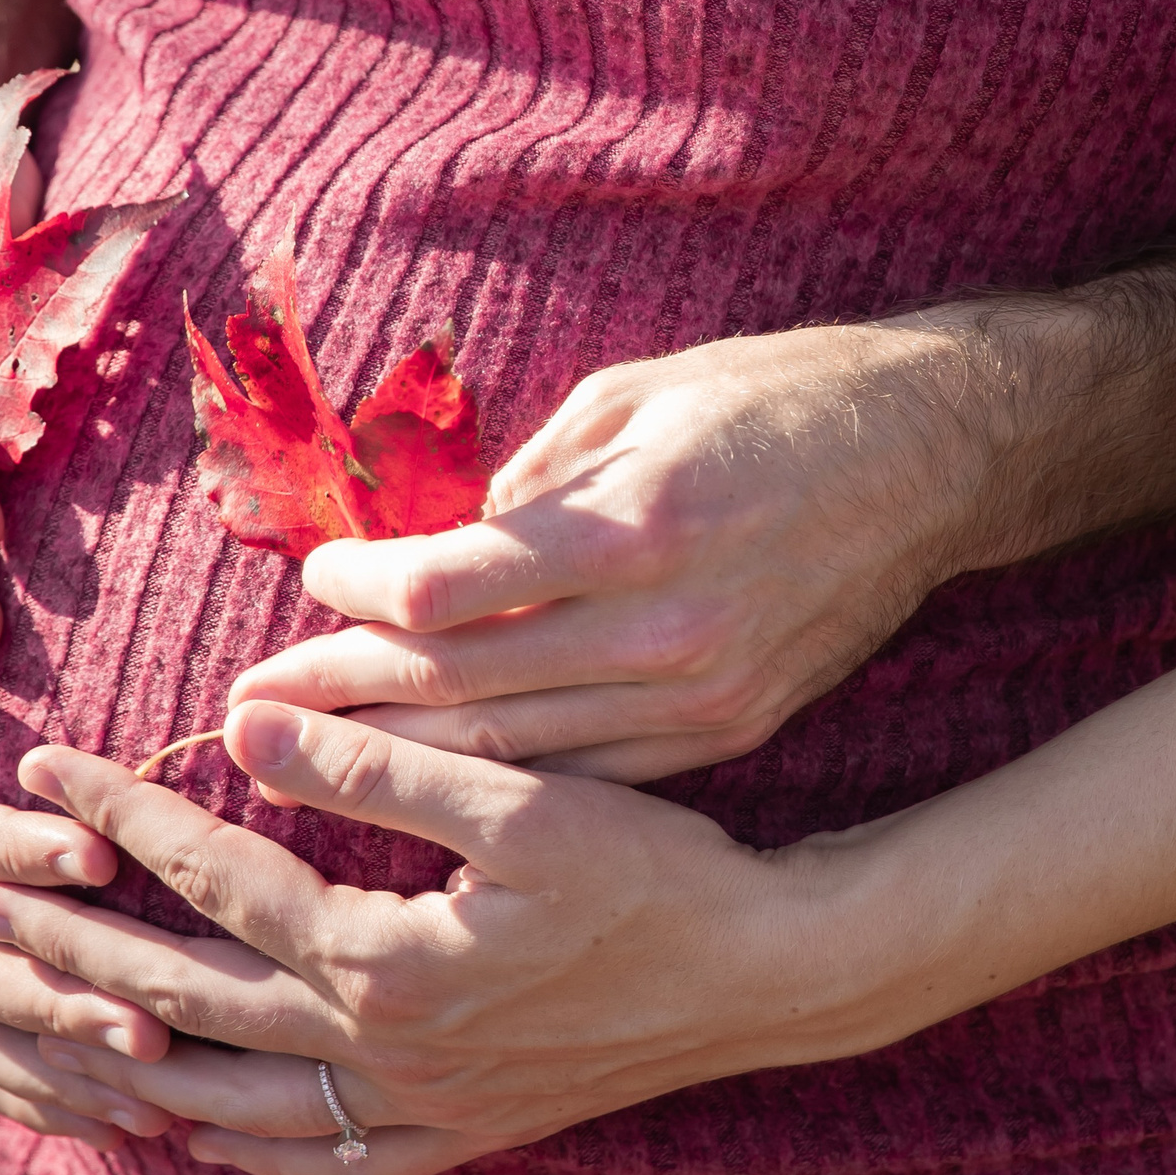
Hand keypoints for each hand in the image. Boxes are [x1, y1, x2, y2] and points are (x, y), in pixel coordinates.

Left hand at [0, 699, 898, 1174]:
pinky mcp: (456, 1133)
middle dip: (72, 949)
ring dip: (121, 1060)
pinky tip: (193, 1131)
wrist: (767, 977)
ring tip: (38, 1019)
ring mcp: (417, 1109)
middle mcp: (384, 1055)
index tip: (44, 760)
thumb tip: (244, 724)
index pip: (216, 884)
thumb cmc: (657, 872)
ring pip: (226, 1108)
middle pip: (186, 1010)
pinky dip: (235, 1149)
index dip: (123, 817)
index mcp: (390, 962)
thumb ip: (378, 764)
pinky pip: (314, 1165)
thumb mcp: (525, 798)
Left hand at [230, 319, 1023, 782]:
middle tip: (239, 709)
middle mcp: (668, 626)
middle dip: (340, 694)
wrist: (935, 459)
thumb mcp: (635, 395)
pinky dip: (498, 779)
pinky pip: (587, 773)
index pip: (448, 584)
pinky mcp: (730, 731)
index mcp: (636, 523)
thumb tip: (431, 551)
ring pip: (516, 749)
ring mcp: (704, 695)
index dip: (359, 587)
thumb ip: (526, 484)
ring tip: (303, 754)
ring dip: (398, 754)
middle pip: (462, 682)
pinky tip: (428, 780)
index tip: (312, 577)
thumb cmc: (776, 399)